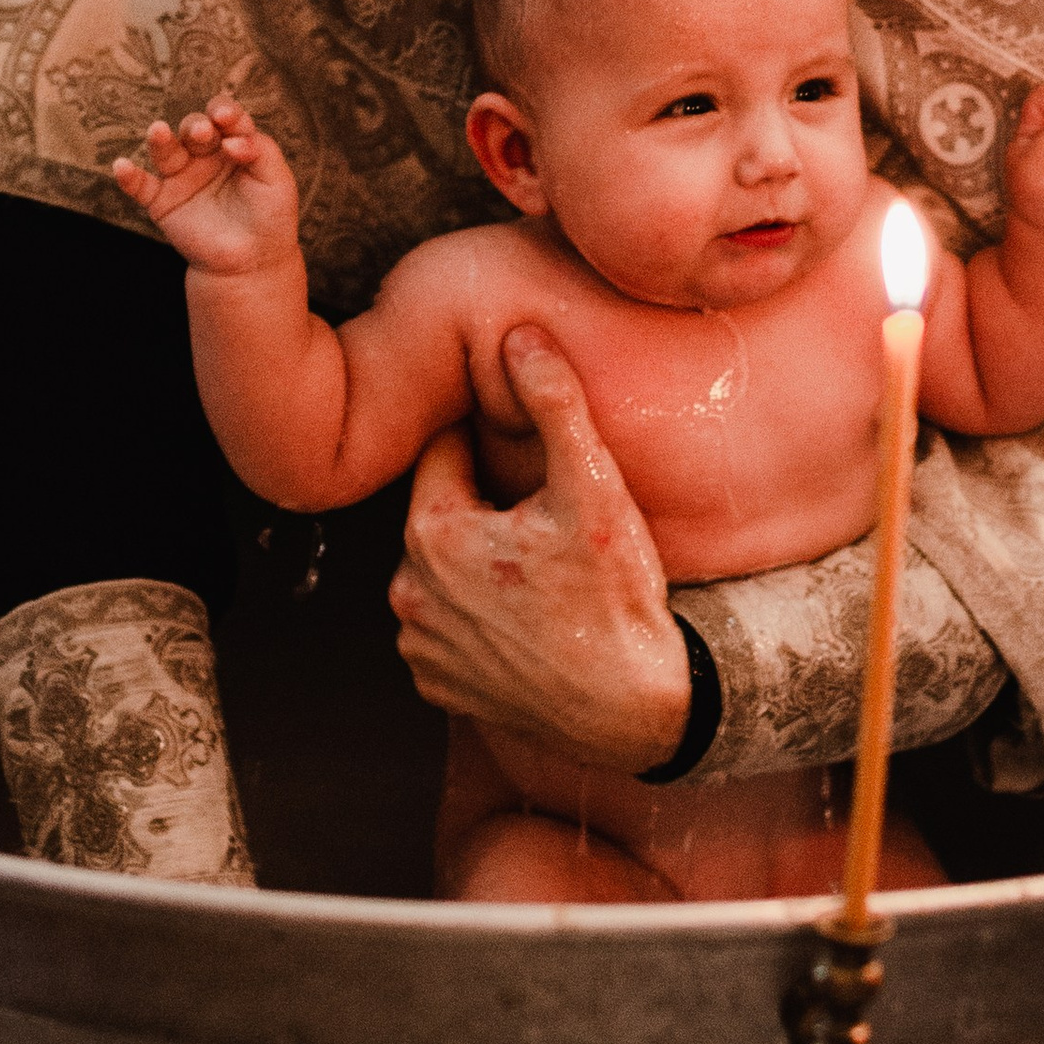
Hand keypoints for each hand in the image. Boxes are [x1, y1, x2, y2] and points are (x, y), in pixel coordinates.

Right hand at [110, 94, 299, 277]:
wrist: (251, 263)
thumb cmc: (269, 217)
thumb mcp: (277, 180)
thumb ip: (260, 151)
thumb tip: (231, 140)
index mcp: (234, 143)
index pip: (226, 118)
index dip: (224, 111)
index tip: (226, 118)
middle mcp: (205, 155)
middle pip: (194, 128)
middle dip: (196, 126)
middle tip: (203, 133)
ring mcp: (182, 176)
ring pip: (166, 150)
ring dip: (161, 139)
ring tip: (158, 130)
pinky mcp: (163, 202)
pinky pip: (141, 186)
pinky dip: (128, 176)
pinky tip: (121, 167)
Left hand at [390, 326, 692, 773]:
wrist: (635, 707)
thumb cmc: (615, 596)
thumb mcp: (592, 488)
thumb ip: (554, 405)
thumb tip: (521, 336)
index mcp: (432, 535)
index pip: (445, 455)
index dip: (492, 451)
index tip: (529, 464)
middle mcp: (408, 594)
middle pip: (441, 516)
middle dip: (483, 510)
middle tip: (545, 521)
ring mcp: (419, 647)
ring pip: (440, 575)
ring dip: (475, 567)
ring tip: (538, 573)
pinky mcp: (435, 686)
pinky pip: (445, 630)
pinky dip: (474, 621)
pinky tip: (523, 619)